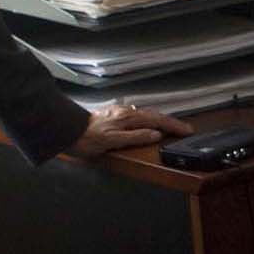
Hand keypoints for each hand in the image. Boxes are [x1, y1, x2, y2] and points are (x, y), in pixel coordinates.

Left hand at [68, 104, 192, 155]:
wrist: (66, 130)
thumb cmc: (86, 139)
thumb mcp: (112, 142)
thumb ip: (135, 137)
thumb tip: (157, 134)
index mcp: (128, 118)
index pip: (157, 120)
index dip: (174, 126)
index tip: (188, 130)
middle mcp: (125, 112)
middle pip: (154, 115)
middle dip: (171, 121)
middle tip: (184, 129)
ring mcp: (119, 112)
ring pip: (145, 114)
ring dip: (160, 119)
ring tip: (170, 126)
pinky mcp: (112, 114)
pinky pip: (137, 115)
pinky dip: (148, 119)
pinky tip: (145, 121)